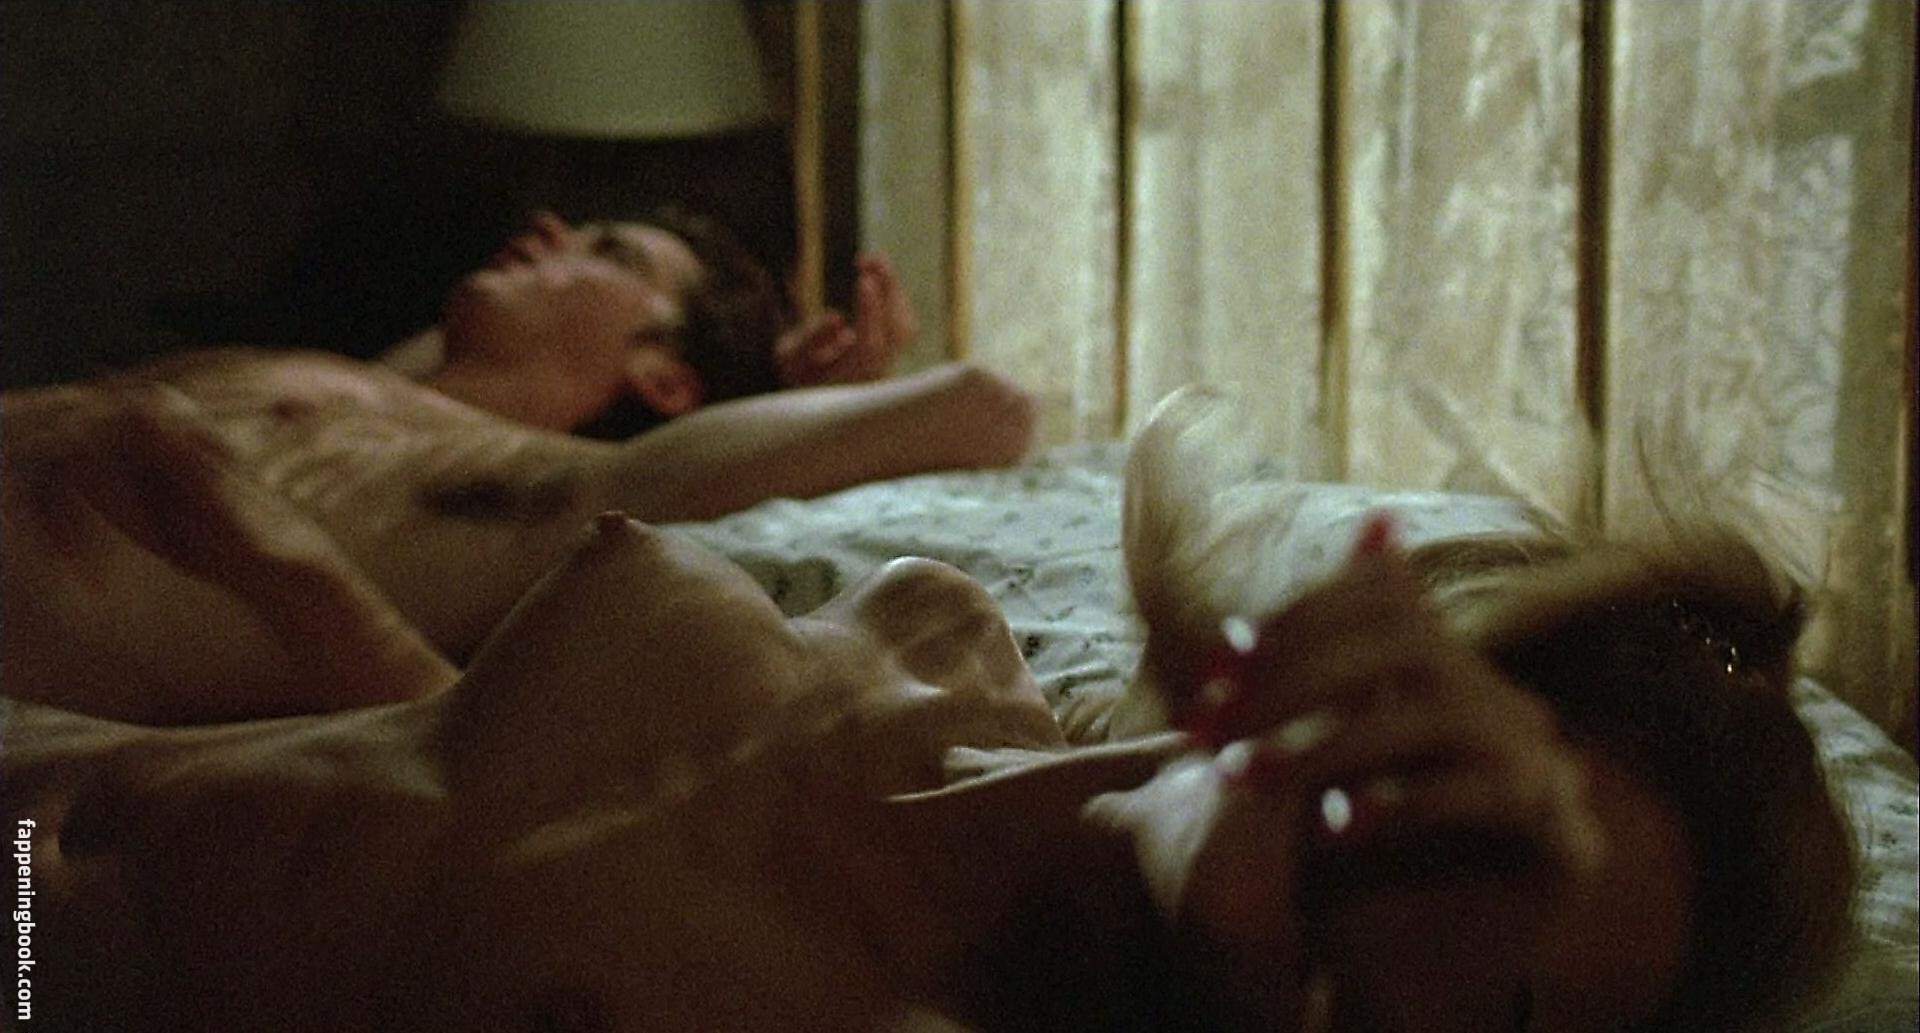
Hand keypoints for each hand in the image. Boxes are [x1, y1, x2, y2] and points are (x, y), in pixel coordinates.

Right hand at [776, 252, 916, 385]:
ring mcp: (889, 364)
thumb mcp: (791, 358)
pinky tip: (876, 271)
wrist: (812, 393)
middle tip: (868, 260)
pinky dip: (893, 293)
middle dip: (888, 292)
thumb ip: (811, 340)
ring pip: (905, 326)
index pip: (870, 346)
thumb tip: (837, 318)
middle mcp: (877, 374)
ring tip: (871, 260)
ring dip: (893, 289)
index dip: (870, 313)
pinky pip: (903, 320)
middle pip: (897, 333)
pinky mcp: (893, 352)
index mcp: (850, 379)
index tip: (864, 280)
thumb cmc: (798, 371)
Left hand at [1193, 516, 1606, 883]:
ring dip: (1329, 741)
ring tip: (1247, 782)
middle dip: (1298, 678)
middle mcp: (1504, 710)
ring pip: (1443, 714)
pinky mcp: (1559, 844)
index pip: (1386, 603)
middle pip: (1411, 646)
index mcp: (1448, 677)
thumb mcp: (1316, 752)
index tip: (1217, 667)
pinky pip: (1488, 795)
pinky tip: (1329, 827)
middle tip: (1214, 727)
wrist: (1395, 985)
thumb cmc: (1346, 863)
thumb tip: (1376, 522)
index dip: (1298, 619)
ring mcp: (1543, 774)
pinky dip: (1400, 803)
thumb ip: (1339, 649)